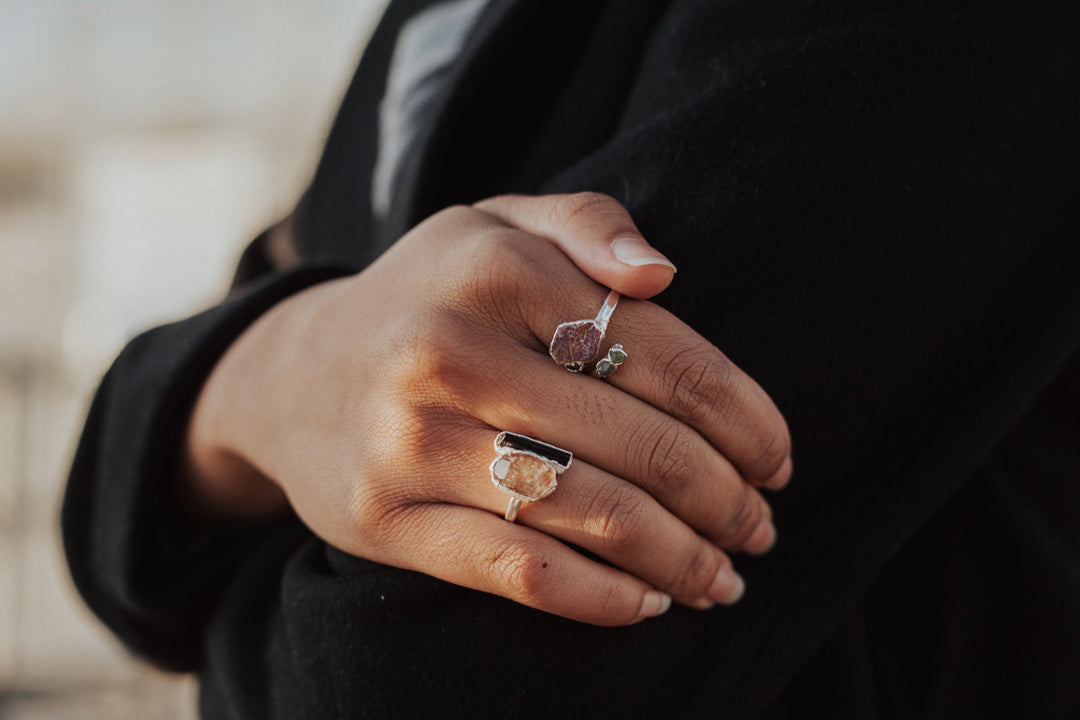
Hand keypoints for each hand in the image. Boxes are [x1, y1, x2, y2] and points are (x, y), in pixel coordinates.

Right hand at [185, 193, 791, 625]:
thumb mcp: (493, 225)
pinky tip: (649, 603)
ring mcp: (413, 440)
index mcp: (492, 266)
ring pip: (592, 513)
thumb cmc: (428, 299)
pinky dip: (603, 599)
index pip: (661, 352)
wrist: (294, 377)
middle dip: (725, 497)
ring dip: (683, 557)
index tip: (778, 457)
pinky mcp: (390, 519)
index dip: (743, 416)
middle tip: (762, 524)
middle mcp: (448, 350)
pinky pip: (520, 572)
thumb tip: (662, 272)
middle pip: (640, 441)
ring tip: (726, 574)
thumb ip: (584, 224)